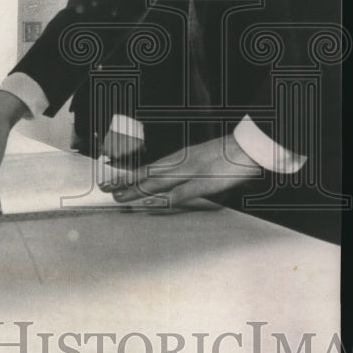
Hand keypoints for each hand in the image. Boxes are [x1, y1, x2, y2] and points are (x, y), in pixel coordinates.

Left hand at [98, 134, 260, 208]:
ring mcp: (189, 172)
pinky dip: (162, 200)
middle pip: (147, 173)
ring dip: (136, 191)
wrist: (247, 146)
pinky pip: (178, 194)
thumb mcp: (202, 158)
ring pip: (156, 182)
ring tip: (119, 198)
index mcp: (180, 158)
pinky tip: (150, 206)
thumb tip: (174, 181)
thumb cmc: (228, 154)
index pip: (149, 167)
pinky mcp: (202, 183)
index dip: (130, 174)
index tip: (113, 179)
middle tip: (105, 188)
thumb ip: (187, 168)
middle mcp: (180, 163)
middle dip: (125, 182)